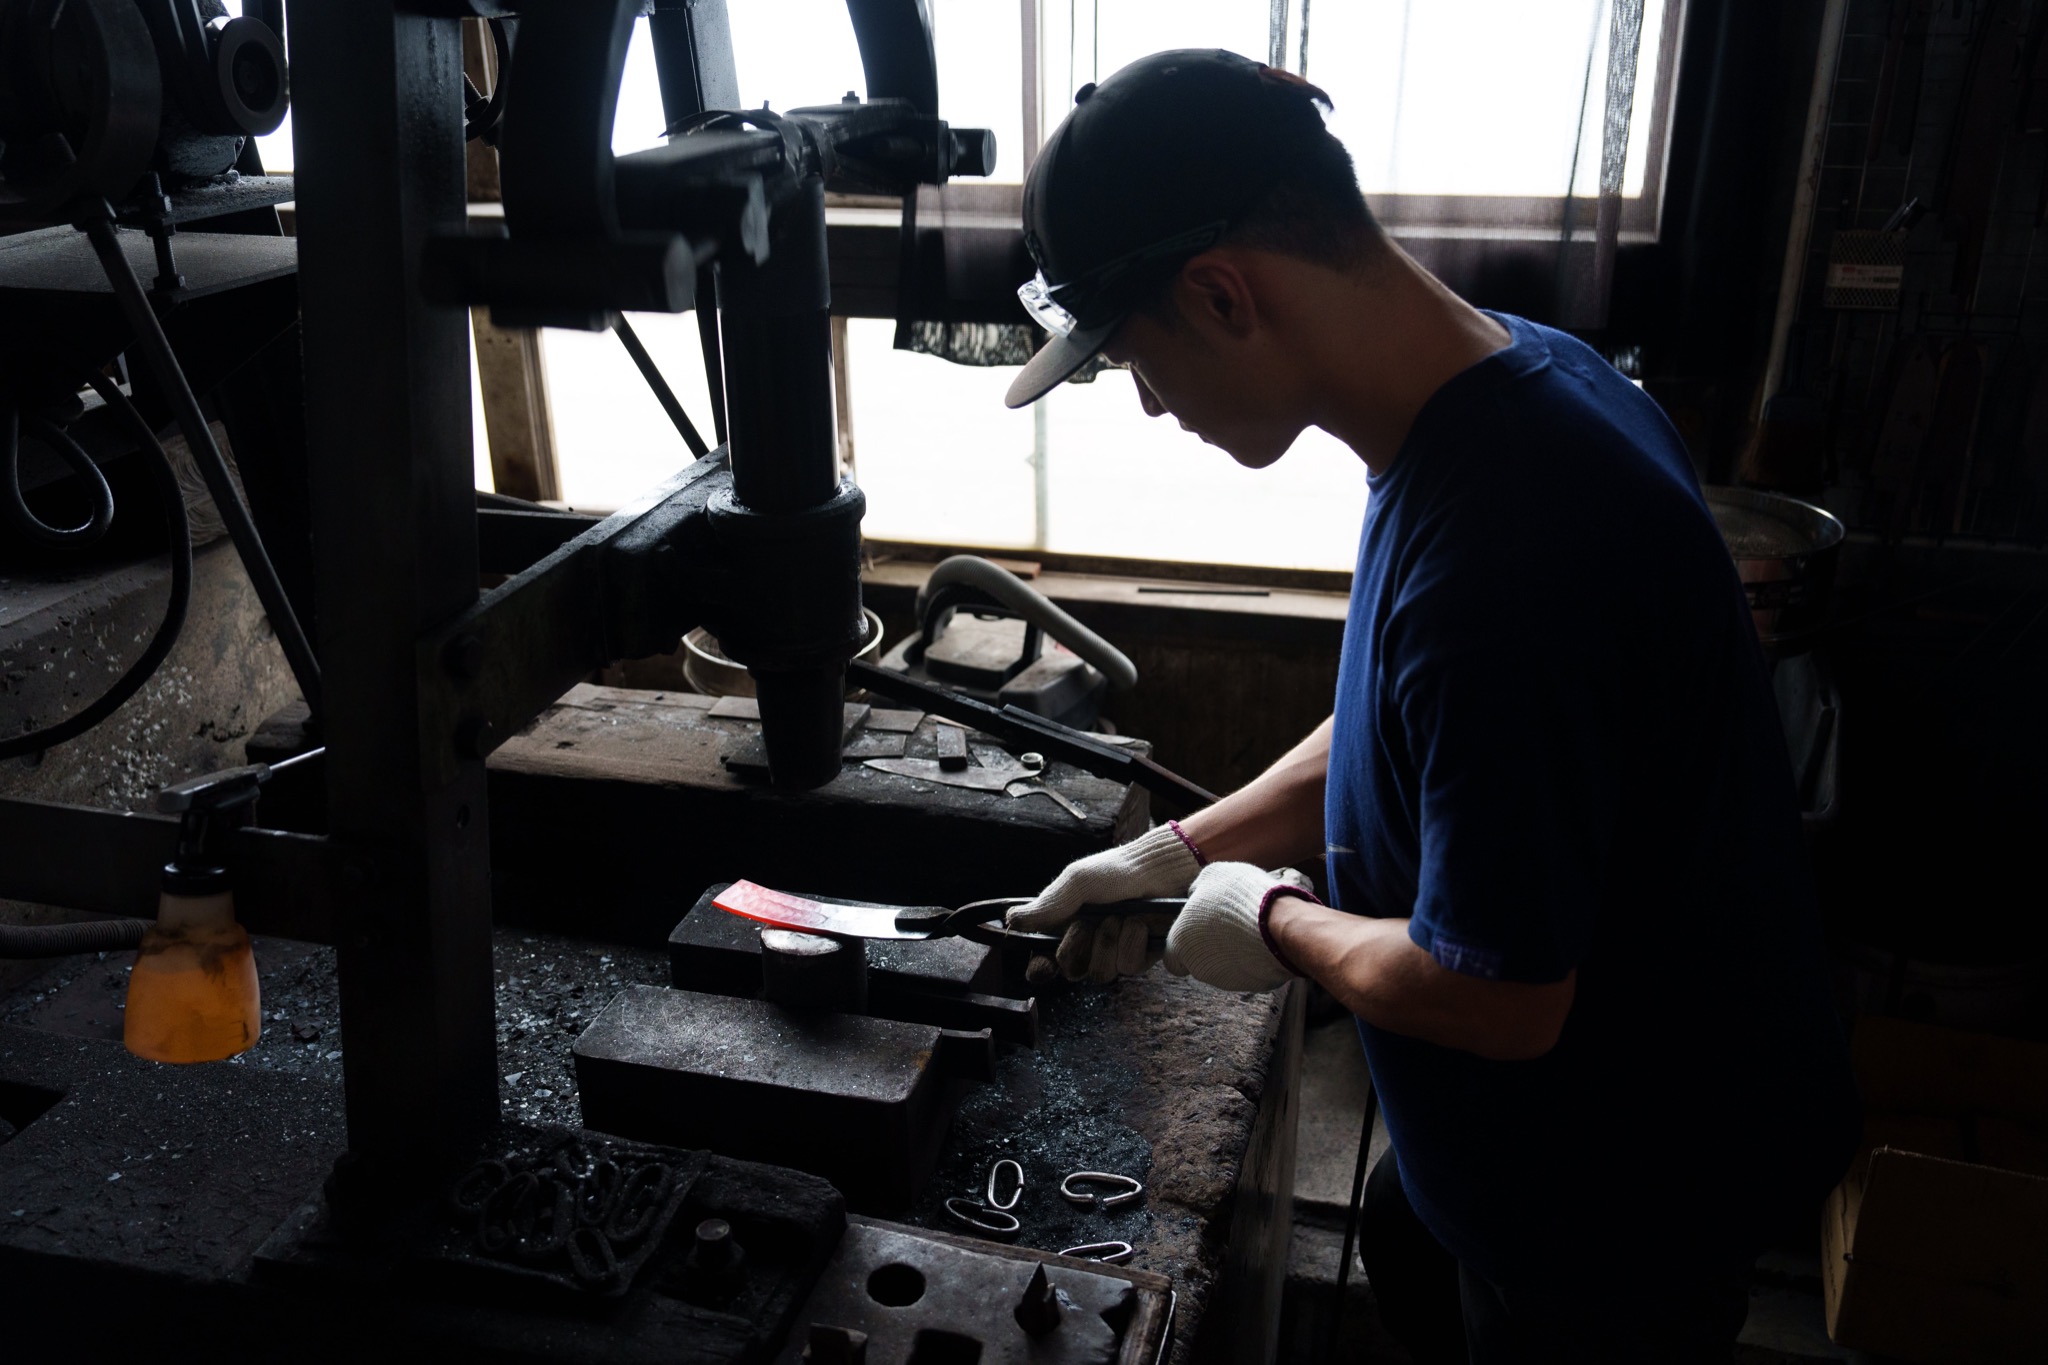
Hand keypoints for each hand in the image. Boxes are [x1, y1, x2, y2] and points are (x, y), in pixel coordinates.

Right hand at [1006, 823, 1202, 982]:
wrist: (1161, 870)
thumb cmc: (1117, 871)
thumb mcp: (1076, 882)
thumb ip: (1046, 905)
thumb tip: (1009, 920)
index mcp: (1065, 925)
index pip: (1044, 960)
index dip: (1041, 968)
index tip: (1042, 966)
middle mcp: (1088, 943)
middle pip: (1071, 971)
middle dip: (1078, 946)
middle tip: (1087, 922)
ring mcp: (1114, 952)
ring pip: (1101, 974)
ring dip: (1109, 943)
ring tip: (1119, 917)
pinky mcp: (1141, 957)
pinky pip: (1129, 968)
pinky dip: (1133, 943)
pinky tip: (1141, 924)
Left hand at [1163, 862, 1314, 992]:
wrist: (1279, 923)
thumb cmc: (1240, 897)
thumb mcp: (1213, 875)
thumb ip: (1199, 888)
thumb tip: (1196, 894)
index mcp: (1180, 943)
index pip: (1172, 958)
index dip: (1182, 946)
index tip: (1196, 931)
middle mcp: (1198, 967)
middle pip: (1199, 961)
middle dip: (1210, 946)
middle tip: (1227, 924)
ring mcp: (1226, 980)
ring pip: (1224, 967)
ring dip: (1232, 952)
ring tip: (1249, 927)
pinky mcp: (1252, 985)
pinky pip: (1248, 971)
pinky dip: (1252, 959)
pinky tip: (1263, 940)